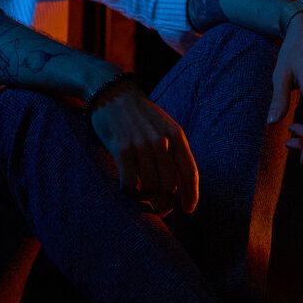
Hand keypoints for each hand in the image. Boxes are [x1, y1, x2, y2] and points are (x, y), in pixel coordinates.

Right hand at [89, 80, 198, 215]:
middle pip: (170, 186)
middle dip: (164, 202)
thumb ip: (173, 148)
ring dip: (145, 198)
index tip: (188, 210)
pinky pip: (129, 183)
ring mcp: (141, 145)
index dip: (191, 195)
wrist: (111, 92)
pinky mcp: (121, 149)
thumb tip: (178, 183)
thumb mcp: (164, 125)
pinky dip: (129, 193)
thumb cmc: (138, 113)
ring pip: (150, 187)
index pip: (190, 173)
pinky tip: (126, 189)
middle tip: (157, 207)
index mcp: (176, 135)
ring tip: (139, 195)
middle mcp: (161, 141)